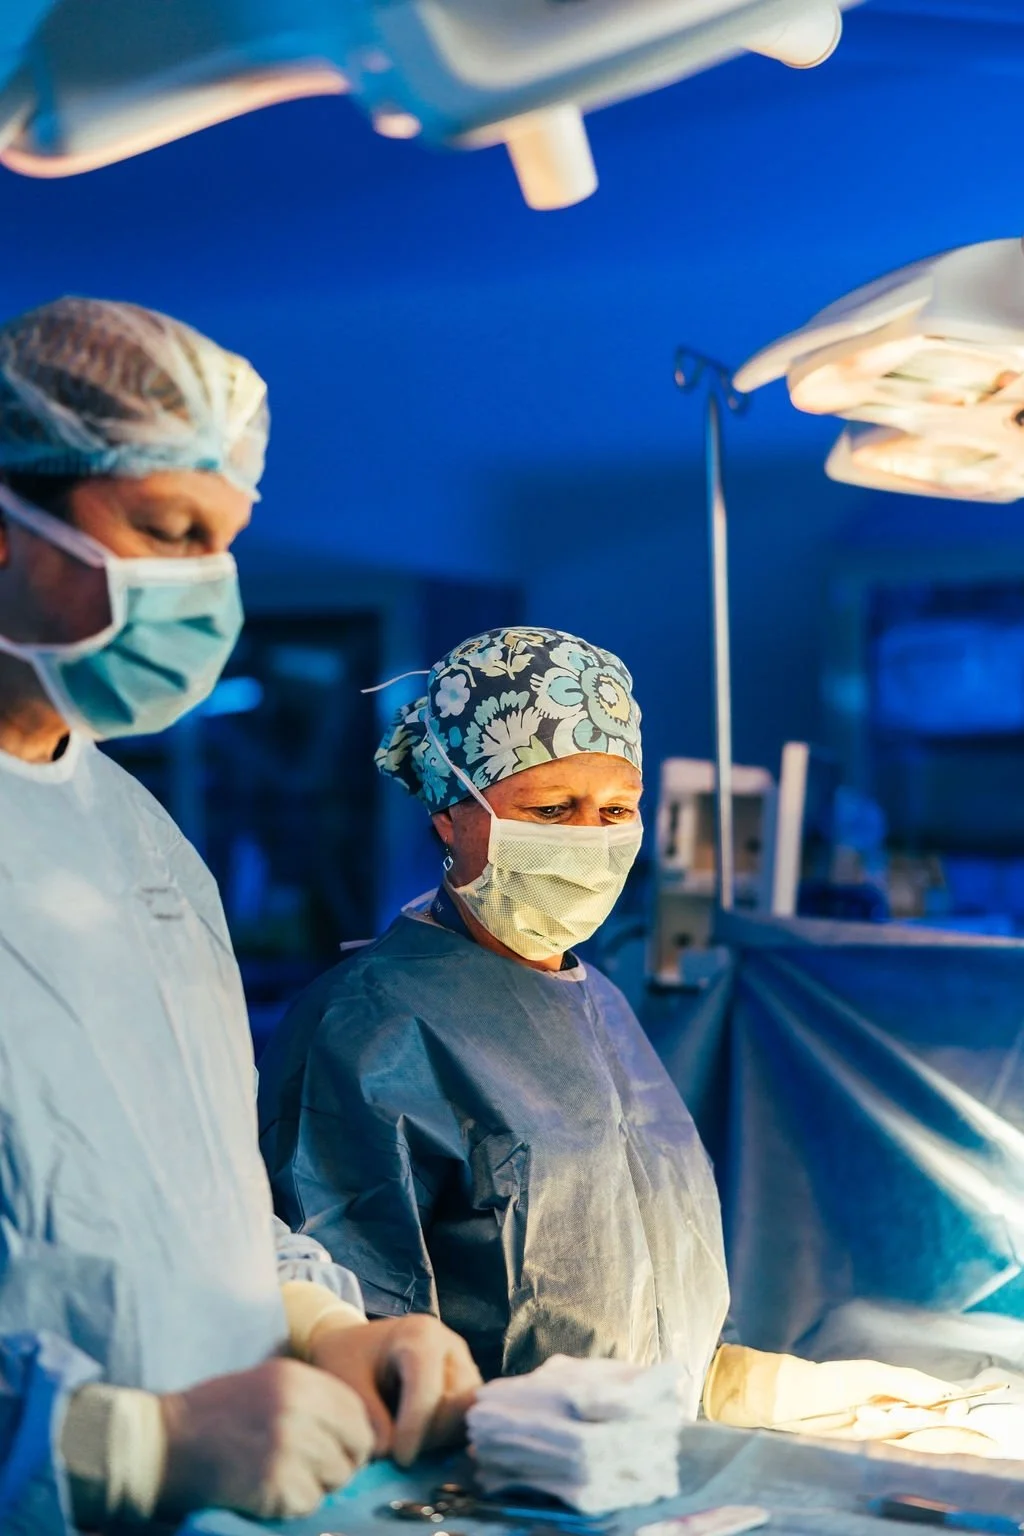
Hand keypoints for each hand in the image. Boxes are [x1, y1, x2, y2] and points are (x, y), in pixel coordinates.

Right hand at [158, 1357, 374, 1520]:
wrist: (161, 1444)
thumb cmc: (212, 1415)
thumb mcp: (267, 1384)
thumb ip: (312, 1401)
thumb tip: (354, 1432)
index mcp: (298, 1378)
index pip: (357, 1413)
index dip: (352, 1437)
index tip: (337, 1450)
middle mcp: (298, 1407)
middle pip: (355, 1449)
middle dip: (339, 1465)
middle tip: (310, 1471)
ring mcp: (287, 1445)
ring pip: (335, 1479)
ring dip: (316, 1487)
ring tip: (282, 1479)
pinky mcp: (273, 1483)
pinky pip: (308, 1504)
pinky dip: (292, 1505)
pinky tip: (266, 1492)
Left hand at [309, 1314, 481, 1465]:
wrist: (354, 1345)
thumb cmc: (348, 1360)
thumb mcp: (347, 1382)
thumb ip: (369, 1416)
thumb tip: (388, 1451)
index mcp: (420, 1335)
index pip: (428, 1387)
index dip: (415, 1427)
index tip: (399, 1459)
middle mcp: (450, 1347)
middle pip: (454, 1403)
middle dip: (429, 1436)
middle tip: (396, 1452)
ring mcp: (463, 1365)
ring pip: (466, 1415)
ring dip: (439, 1439)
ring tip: (405, 1444)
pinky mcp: (466, 1386)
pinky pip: (467, 1421)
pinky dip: (446, 1438)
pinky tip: (418, 1440)